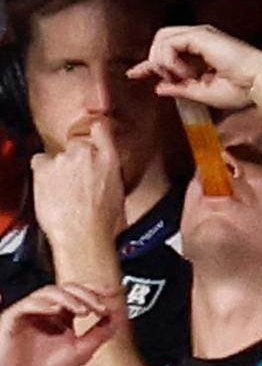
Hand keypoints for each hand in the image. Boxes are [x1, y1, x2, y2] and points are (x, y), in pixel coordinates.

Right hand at [0, 284, 117, 365]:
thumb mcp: (82, 350)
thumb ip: (101, 333)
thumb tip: (119, 317)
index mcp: (64, 316)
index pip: (81, 294)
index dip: (97, 290)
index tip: (115, 292)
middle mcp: (48, 311)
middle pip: (69, 289)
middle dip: (88, 295)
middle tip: (101, 308)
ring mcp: (31, 313)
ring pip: (50, 292)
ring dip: (70, 298)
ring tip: (84, 311)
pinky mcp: (14, 318)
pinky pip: (27, 304)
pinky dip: (43, 305)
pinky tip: (56, 312)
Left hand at [32, 120, 124, 248]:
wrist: (84, 237)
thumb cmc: (103, 224)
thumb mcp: (118, 194)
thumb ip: (109, 173)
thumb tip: (102, 173)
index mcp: (110, 160)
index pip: (101, 128)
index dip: (95, 128)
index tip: (92, 129)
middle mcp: (87, 154)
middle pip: (76, 144)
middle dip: (76, 159)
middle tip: (77, 181)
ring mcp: (64, 159)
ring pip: (57, 156)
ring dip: (59, 168)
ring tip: (64, 191)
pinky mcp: (44, 168)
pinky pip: (39, 162)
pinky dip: (42, 173)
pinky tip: (50, 189)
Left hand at [126, 25, 261, 109]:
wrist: (259, 82)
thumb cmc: (240, 89)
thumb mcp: (204, 92)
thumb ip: (180, 88)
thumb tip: (158, 87)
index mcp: (201, 51)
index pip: (167, 51)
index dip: (149, 64)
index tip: (133, 74)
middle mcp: (199, 38)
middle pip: (160, 40)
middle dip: (156, 61)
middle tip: (170, 80)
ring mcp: (199, 34)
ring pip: (161, 38)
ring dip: (162, 60)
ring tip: (178, 77)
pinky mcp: (200, 34)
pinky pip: (170, 42)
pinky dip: (170, 59)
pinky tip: (185, 73)